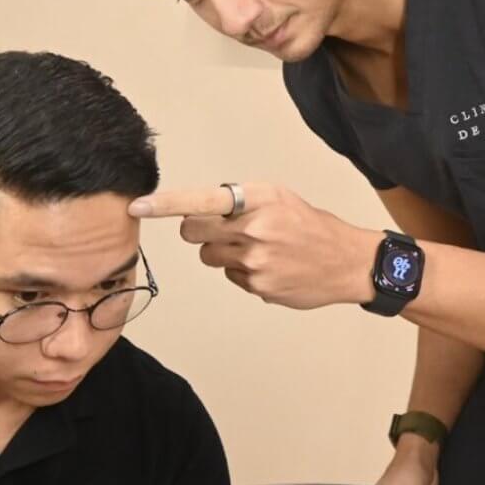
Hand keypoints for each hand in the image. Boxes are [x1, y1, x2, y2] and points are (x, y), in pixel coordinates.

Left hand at [129, 183, 378, 308]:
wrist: (347, 261)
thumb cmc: (310, 225)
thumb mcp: (279, 198)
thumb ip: (239, 201)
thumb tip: (201, 209)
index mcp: (257, 200)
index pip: (200, 200)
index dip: (165, 204)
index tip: (137, 206)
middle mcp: (253, 229)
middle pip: (193, 232)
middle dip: (198, 231)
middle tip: (222, 230)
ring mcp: (255, 261)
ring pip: (209, 257)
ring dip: (223, 252)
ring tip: (257, 249)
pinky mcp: (258, 286)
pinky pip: (231, 277)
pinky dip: (243, 272)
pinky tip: (270, 266)